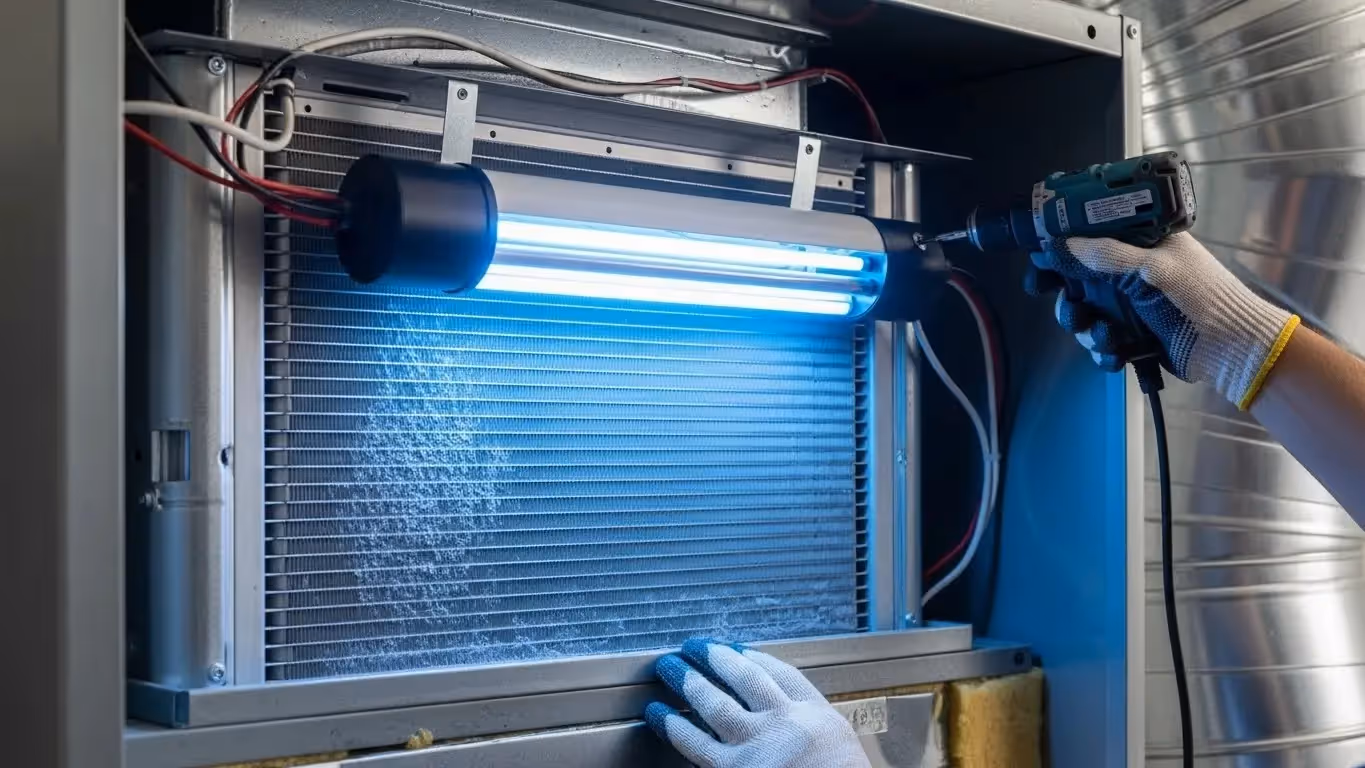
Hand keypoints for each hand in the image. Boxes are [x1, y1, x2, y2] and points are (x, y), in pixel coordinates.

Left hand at [645, 638, 870, 767]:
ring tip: (670, 667)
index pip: (786, 676)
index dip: (758, 658)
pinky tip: (660, 715)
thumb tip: (789, 716)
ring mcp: (757, 748)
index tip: (740, 649)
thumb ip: (816, 733)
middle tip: (696, 646)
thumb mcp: (843, 752)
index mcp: (818, 720)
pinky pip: (696, 745)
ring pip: (716, 704)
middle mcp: (786, 726)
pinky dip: (674, 727)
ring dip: (689, 681)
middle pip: (745, 679)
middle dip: (717, 658)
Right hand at [1029, 232, 1299, 408]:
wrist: (1231, 347)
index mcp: (1139, 245)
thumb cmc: (1201, 295)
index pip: (1089, 239)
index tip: (1041, 263)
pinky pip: (1100, 343)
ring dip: (1087, 329)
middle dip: (1068, 299)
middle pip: (1076, 283)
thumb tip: (1063, 243)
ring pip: (1084, 316)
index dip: (1061, 251)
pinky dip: (1103, 351)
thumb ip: (1108, 256)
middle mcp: (1128, 274)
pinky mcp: (1130, 338)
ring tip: (1106, 336)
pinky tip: (1117, 354)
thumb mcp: (1154, 268)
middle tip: (1070, 309)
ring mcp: (1128, 308)